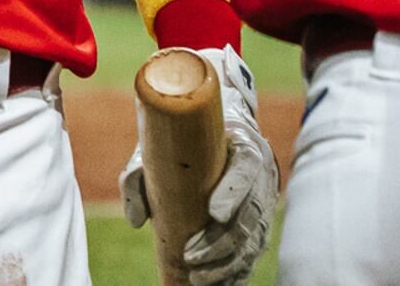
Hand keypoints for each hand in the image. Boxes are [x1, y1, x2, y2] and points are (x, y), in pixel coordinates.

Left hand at [120, 47, 277, 285]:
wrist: (219, 130)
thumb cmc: (184, 138)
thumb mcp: (159, 144)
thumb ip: (139, 175)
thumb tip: (135, 219)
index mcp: (242, 144)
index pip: (246, 167)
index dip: (233, 192)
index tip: (213, 213)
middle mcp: (261, 174)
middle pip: (248, 214)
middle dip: (220, 242)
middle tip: (189, 257)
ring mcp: (264, 202)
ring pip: (252, 239)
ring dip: (226, 263)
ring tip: (197, 278)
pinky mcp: (260, 223)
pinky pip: (254, 253)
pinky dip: (238, 272)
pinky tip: (219, 284)